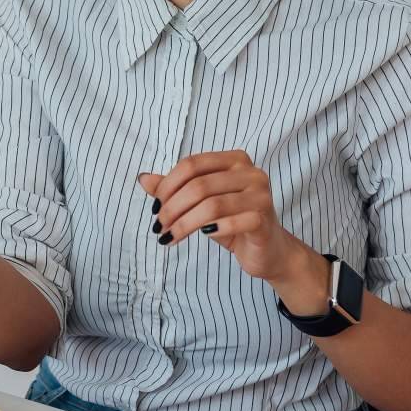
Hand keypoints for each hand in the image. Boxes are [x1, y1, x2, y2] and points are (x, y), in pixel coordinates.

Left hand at [140, 150, 320, 290]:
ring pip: (211, 205)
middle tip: (159, 227)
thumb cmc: (232, 222)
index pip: (191, 165)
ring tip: (170, 237)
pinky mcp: (264, 218)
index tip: (155, 208)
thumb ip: (175, 189)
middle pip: (198, 185)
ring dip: (184, 224)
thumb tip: (143, 179)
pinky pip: (232, 221)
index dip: (167, 186)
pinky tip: (204, 236)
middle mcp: (251, 172)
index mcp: (235, 160)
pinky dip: (212, 230)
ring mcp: (261, 194)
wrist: (268, 251)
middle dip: (172, 208)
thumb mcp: (200, 204)